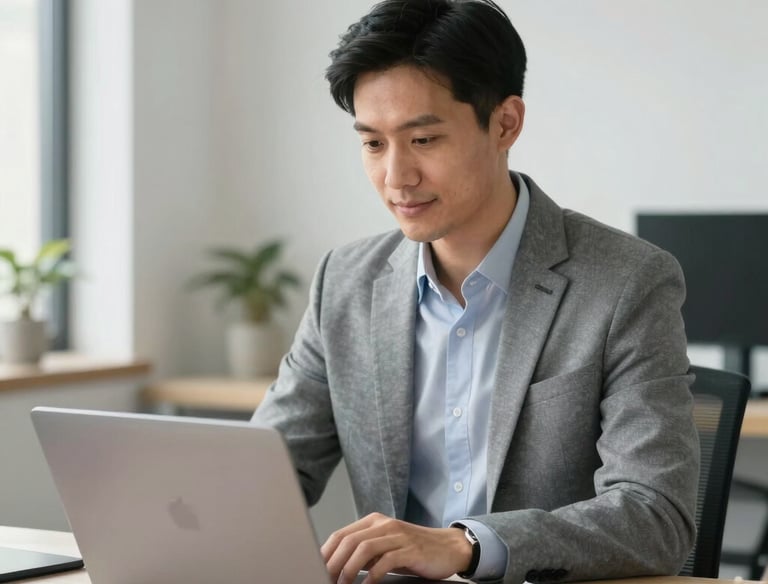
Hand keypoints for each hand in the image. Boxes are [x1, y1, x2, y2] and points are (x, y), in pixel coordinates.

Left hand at [321, 512, 472, 583]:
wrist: (449, 548)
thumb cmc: (414, 550)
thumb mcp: (385, 547)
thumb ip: (364, 552)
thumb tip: (335, 567)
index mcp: (374, 522)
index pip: (341, 534)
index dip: (325, 553)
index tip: (315, 569)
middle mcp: (383, 525)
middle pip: (349, 541)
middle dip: (333, 563)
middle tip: (325, 579)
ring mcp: (397, 536)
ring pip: (364, 549)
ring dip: (349, 570)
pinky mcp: (410, 549)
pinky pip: (385, 562)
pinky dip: (372, 576)